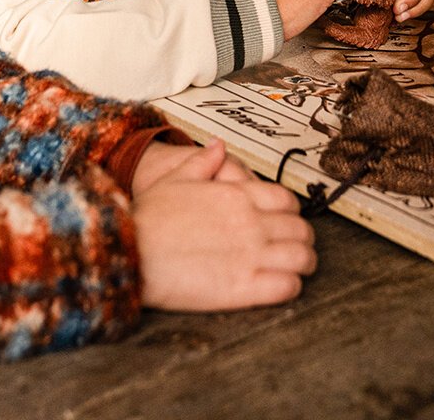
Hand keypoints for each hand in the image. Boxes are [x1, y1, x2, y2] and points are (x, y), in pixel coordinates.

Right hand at [132, 140, 316, 311]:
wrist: (131, 251)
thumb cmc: (149, 217)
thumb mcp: (175, 178)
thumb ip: (203, 161)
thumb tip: (219, 145)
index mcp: (237, 195)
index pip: (287, 199)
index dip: (290, 211)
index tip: (283, 220)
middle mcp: (250, 222)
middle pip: (300, 229)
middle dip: (301, 238)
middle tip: (292, 246)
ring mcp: (250, 255)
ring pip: (302, 258)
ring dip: (302, 263)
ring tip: (294, 268)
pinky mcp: (245, 288)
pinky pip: (288, 287)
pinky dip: (291, 286)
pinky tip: (280, 285)